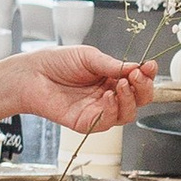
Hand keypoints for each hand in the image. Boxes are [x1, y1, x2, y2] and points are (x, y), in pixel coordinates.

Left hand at [21, 45, 156, 132]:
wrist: (32, 75)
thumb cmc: (56, 62)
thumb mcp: (89, 57)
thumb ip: (112, 65)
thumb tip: (137, 68)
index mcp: (111, 78)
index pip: (138, 81)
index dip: (147, 75)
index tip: (149, 66)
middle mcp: (108, 95)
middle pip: (139, 100)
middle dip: (144, 88)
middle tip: (137, 76)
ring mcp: (99, 111)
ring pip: (128, 114)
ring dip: (129, 99)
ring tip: (120, 84)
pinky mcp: (87, 123)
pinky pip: (108, 122)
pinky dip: (112, 109)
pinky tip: (107, 96)